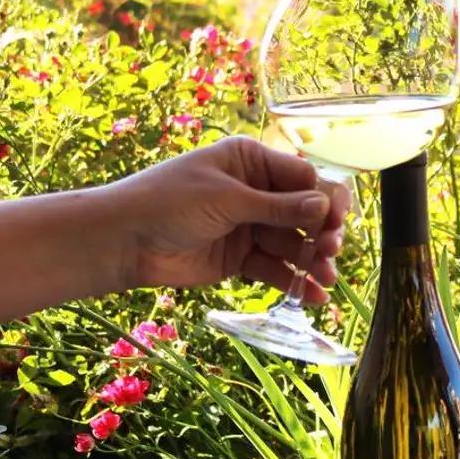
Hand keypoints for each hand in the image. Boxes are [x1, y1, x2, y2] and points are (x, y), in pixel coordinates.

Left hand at [104, 137, 352, 303]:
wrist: (122, 241)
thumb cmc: (168, 202)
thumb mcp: (225, 199)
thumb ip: (276, 207)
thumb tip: (323, 206)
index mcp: (251, 161)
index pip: (302, 177)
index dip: (324, 199)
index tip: (336, 222)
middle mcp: (255, 192)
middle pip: (303, 213)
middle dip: (320, 234)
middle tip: (329, 253)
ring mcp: (248, 227)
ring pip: (292, 244)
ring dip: (311, 262)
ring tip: (327, 281)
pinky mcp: (239, 259)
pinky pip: (274, 269)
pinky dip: (293, 282)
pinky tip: (313, 296)